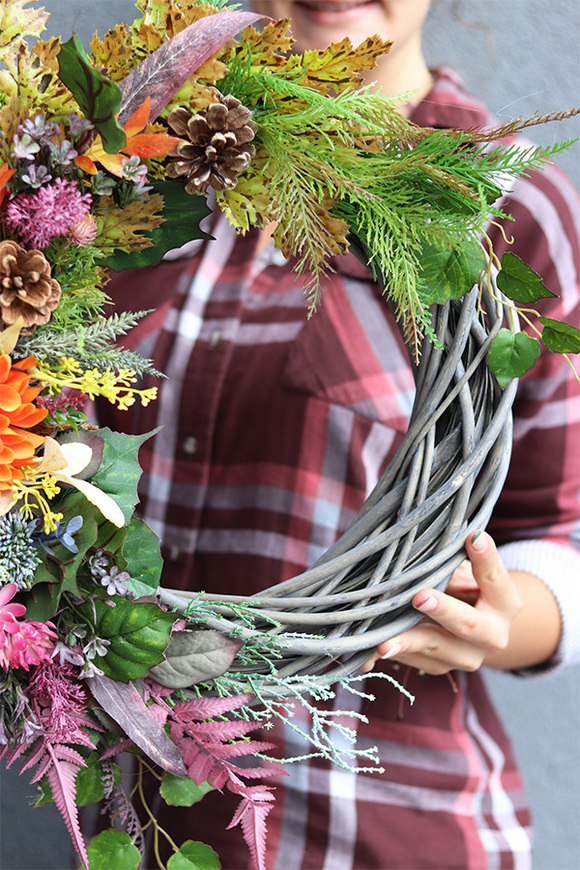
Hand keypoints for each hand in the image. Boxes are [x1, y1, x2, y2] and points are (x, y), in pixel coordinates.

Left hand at [360, 531, 522, 674]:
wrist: (477, 630)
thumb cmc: (468, 588)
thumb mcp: (467, 571)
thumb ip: (452, 561)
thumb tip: (421, 542)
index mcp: (506, 604)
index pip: (495, 578)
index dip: (485, 558)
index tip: (473, 538)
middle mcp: (493, 635)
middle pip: (468, 624)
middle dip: (443, 610)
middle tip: (420, 597)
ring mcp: (467, 656)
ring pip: (436, 648)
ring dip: (408, 642)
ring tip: (384, 643)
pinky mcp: (441, 667)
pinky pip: (414, 659)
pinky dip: (392, 652)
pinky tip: (369, 653)